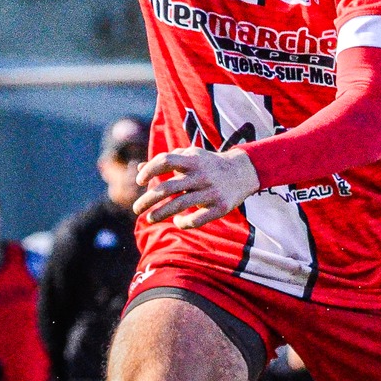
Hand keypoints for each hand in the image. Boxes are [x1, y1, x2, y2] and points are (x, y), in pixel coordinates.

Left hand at [133, 147, 261, 228]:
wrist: (244, 171)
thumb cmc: (209, 164)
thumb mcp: (191, 157)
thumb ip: (166, 161)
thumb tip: (139, 168)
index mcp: (193, 160)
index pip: (165, 161)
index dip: (149, 170)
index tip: (139, 181)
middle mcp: (201, 175)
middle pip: (168, 187)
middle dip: (148, 200)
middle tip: (136, 208)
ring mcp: (212, 191)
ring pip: (180, 205)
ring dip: (160, 213)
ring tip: (150, 218)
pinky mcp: (221, 207)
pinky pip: (197, 219)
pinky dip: (183, 223)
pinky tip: (177, 221)